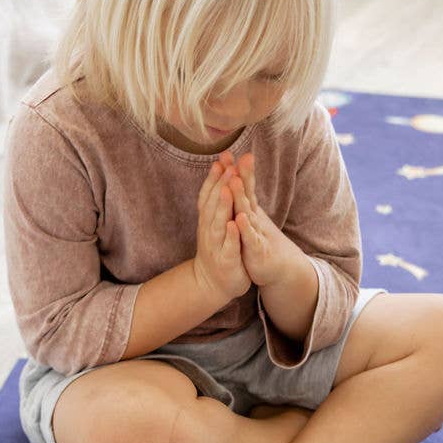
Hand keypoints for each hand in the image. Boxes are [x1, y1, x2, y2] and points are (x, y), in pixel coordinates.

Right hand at [192, 160, 250, 302]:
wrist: (210, 283)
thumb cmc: (217, 248)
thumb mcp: (215, 222)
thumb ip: (218, 198)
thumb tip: (221, 168)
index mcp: (208, 219)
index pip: (209, 194)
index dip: (215, 176)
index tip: (223, 158)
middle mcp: (209, 229)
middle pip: (213, 204)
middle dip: (221, 185)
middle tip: (229, 166)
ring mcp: (216, 245)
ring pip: (218, 223)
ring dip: (223, 206)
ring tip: (229, 190)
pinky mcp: (225, 261)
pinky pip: (228, 247)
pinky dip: (230, 236)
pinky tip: (234, 224)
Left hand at [219, 151, 298, 287]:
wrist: (278, 269)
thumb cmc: (260, 241)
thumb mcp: (251, 218)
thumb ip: (244, 197)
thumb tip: (237, 174)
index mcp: (251, 211)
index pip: (245, 187)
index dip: (238, 170)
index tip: (228, 152)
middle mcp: (255, 218)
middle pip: (248, 194)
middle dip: (243, 175)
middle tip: (241, 157)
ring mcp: (258, 233)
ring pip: (248, 212)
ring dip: (241, 196)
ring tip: (235, 180)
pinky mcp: (258, 250)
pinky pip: (251, 238)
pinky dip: (245, 228)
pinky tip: (240, 217)